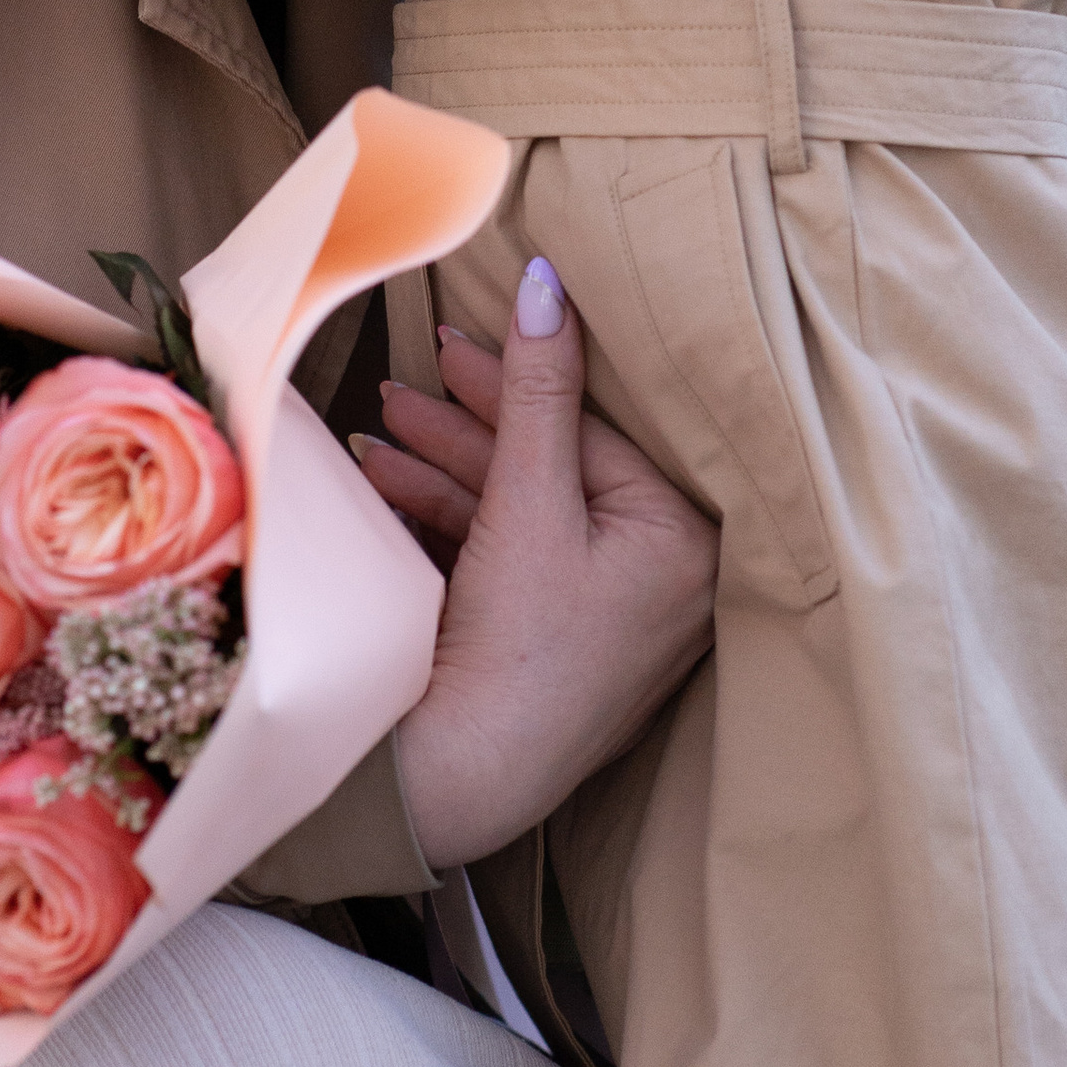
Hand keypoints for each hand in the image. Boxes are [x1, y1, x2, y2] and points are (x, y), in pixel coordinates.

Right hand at [359, 260, 716, 873]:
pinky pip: (510, 559)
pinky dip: (450, 522)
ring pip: (526, 513)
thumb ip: (538, 390)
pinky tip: (387, 488)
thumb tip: (551, 284)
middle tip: (409, 380)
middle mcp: (667, 582)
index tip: (453, 341)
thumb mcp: (528, 501)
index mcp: (688, 545)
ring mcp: (613, 616)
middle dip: (471, 425)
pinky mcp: (560, 641)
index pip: (598, 435)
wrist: (462, 782)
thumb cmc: (520, 648)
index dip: (517, 382)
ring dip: (446, 468)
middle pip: (560, 470)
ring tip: (378, 435)